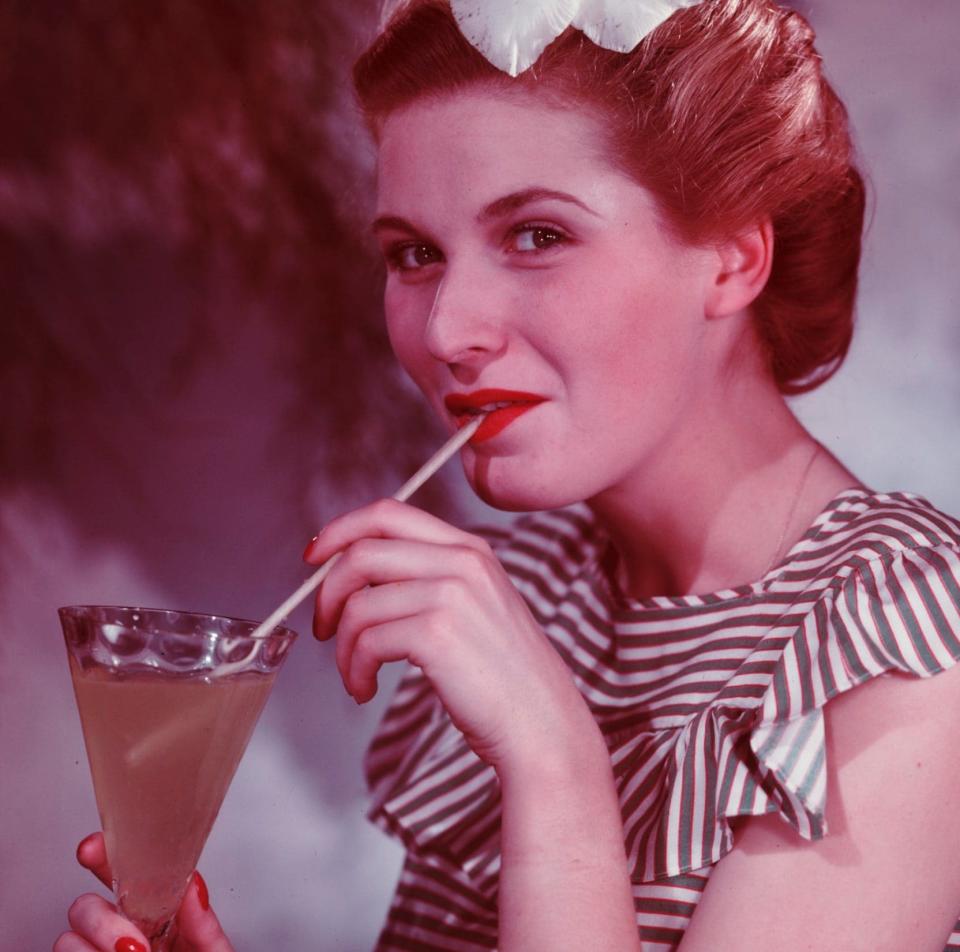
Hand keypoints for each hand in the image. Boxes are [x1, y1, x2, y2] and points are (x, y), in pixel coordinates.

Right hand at [54, 833, 233, 951]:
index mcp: (157, 917)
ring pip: (66, 941)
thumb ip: (204, 925)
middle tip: (135, 942)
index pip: (123, 875)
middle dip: (102, 920)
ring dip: (94, 948)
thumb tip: (193, 886)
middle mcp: (122, 936)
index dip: (102, 857)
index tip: (92, 850)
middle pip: (84, 907)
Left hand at [305, 498, 595, 768]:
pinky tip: (365, 689)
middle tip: (325, 628)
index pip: (388, 514)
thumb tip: (352, 573)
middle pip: (362, 552)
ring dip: (344, 647)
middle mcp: (462, 562)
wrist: (542, 723)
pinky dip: (354, 670)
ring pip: (359, 603)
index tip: (314, 557)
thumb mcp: (473, 606)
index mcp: (469, 549)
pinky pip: (367, 641)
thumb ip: (426, 578)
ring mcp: (452, 595)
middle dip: (328, 591)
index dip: (340, 530)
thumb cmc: (502, 675)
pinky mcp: (438, 633)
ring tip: (356, 675)